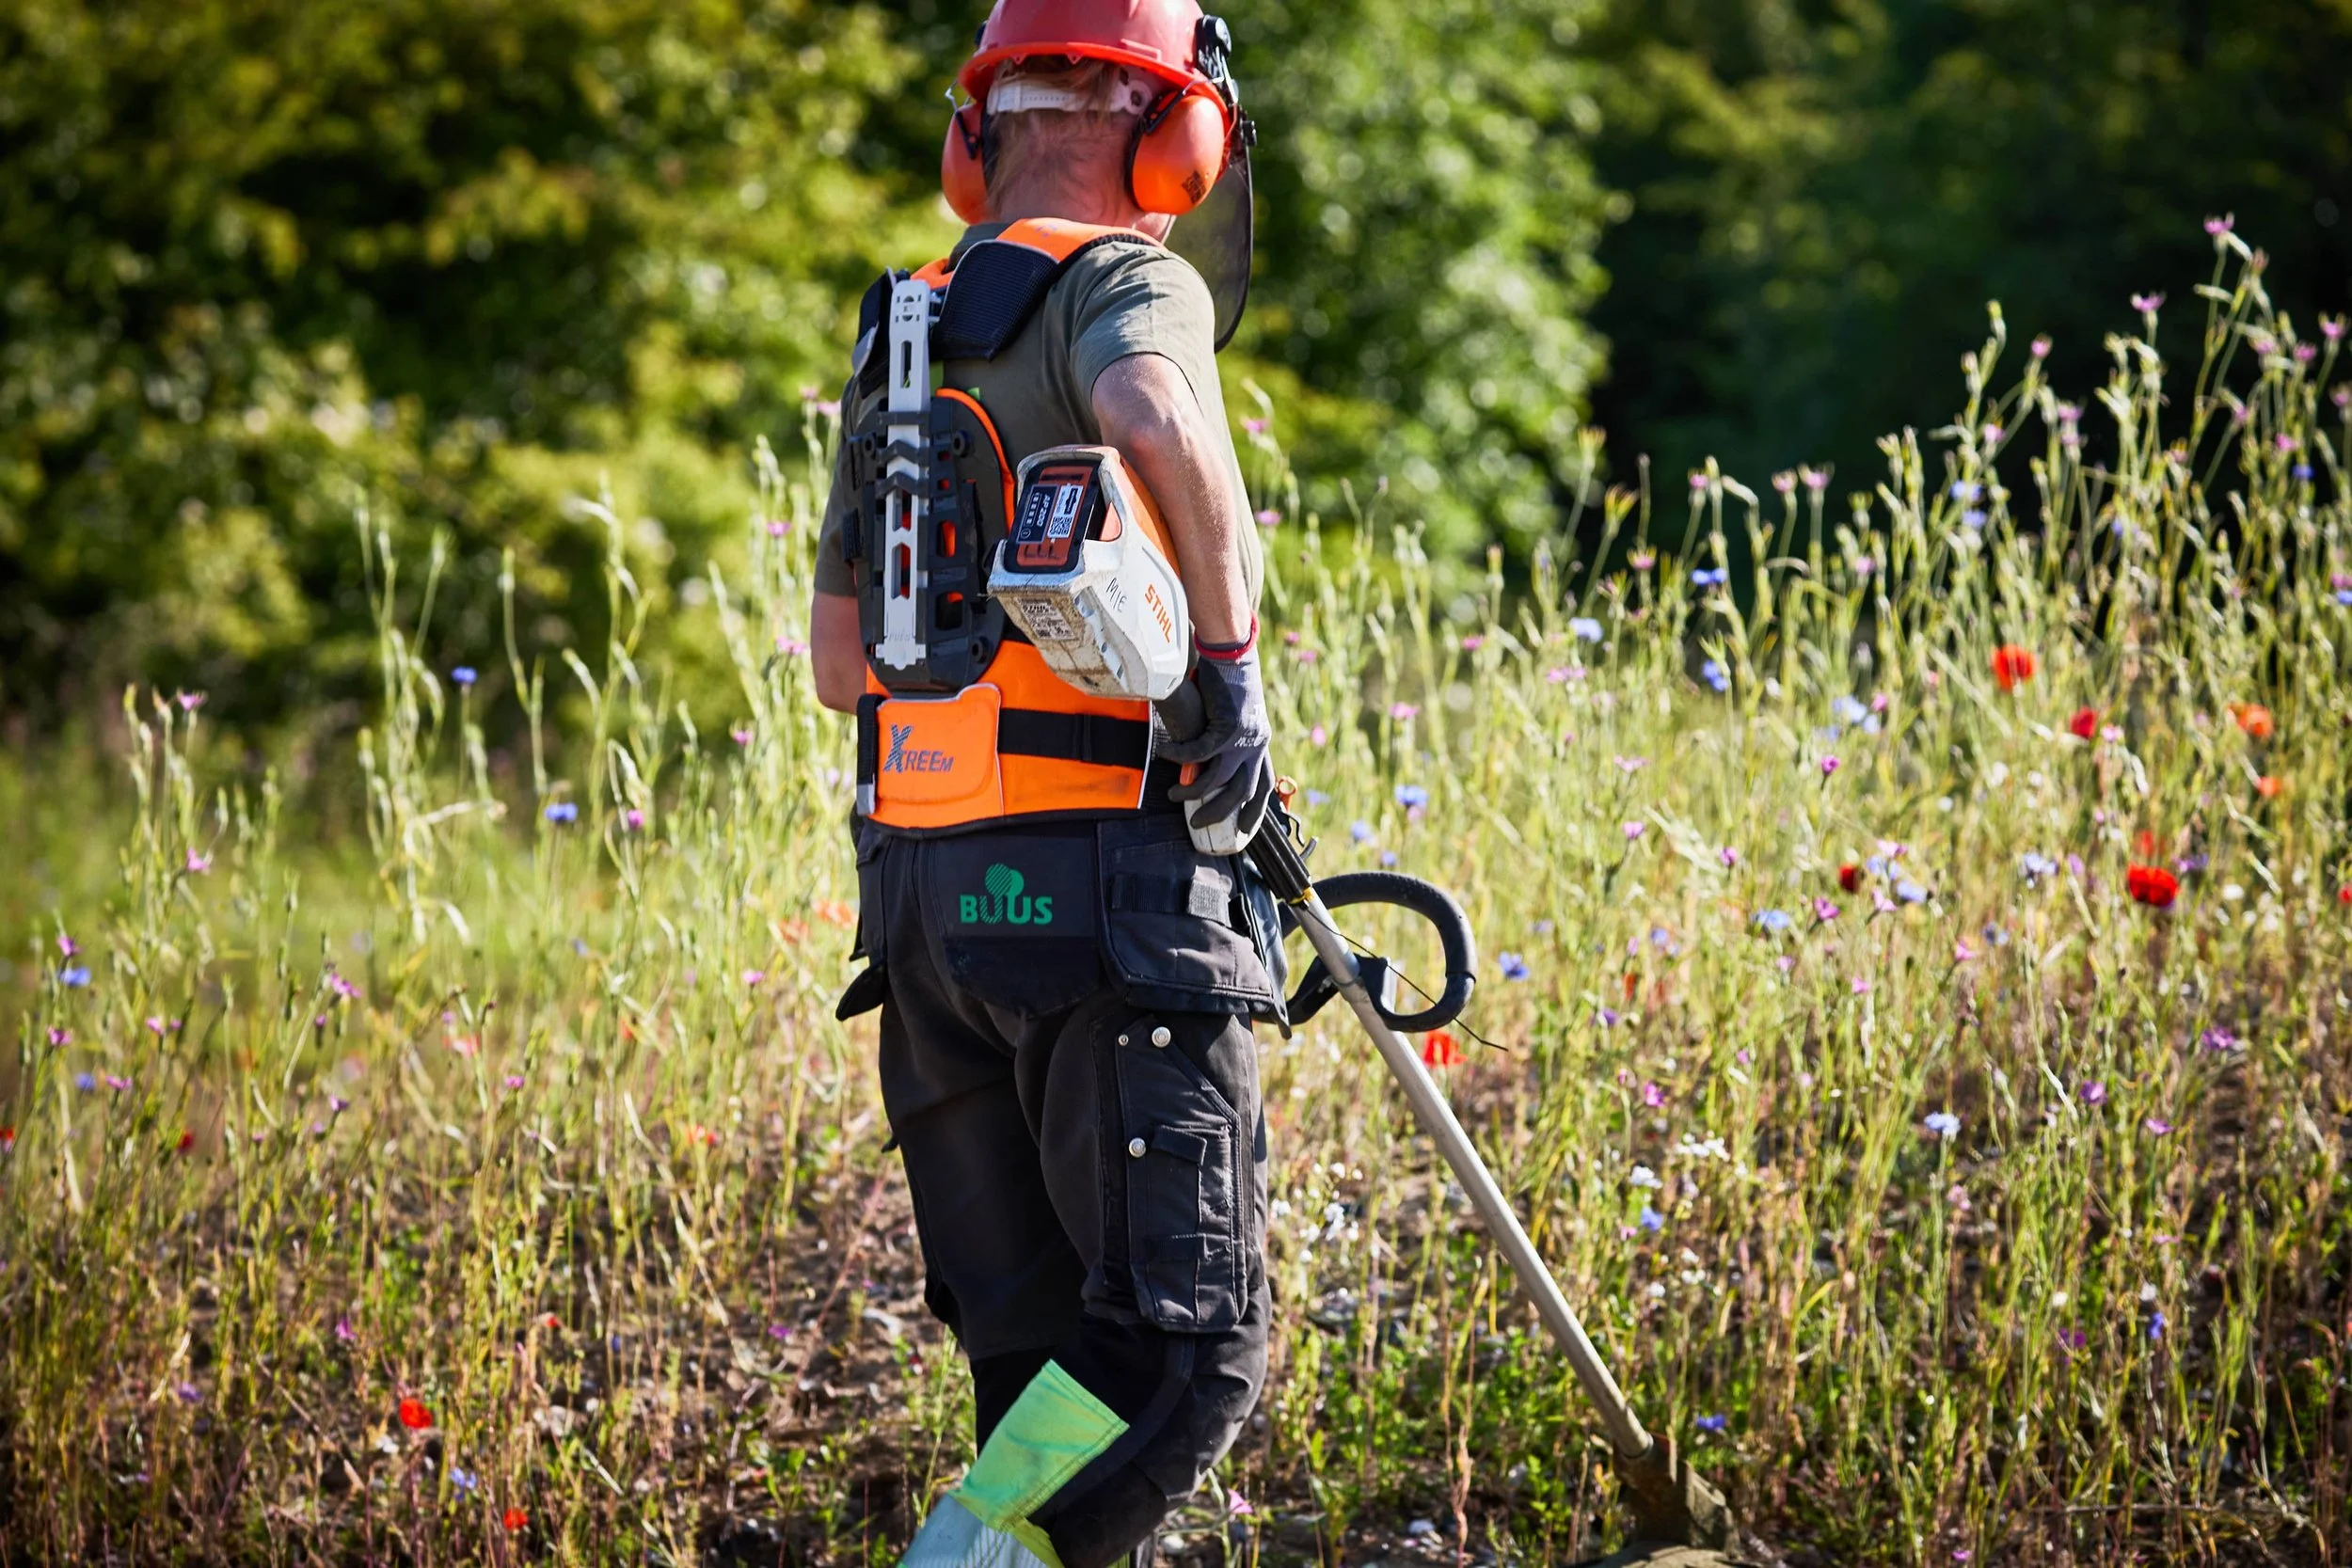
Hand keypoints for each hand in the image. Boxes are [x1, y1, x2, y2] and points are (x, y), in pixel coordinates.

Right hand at [1161, 643, 1272, 832]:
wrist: (1232, 651)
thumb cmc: (1229, 676)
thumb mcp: (1235, 711)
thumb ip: (1227, 734)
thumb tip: (1205, 752)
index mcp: (1261, 741)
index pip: (1265, 784)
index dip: (1255, 809)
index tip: (1243, 829)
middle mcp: (1257, 743)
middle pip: (1242, 791)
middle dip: (1220, 812)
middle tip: (1198, 823)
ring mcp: (1243, 737)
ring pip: (1218, 779)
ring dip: (1194, 792)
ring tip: (1174, 794)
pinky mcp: (1226, 727)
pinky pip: (1198, 753)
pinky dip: (1179, 756)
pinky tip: (1165, 753)